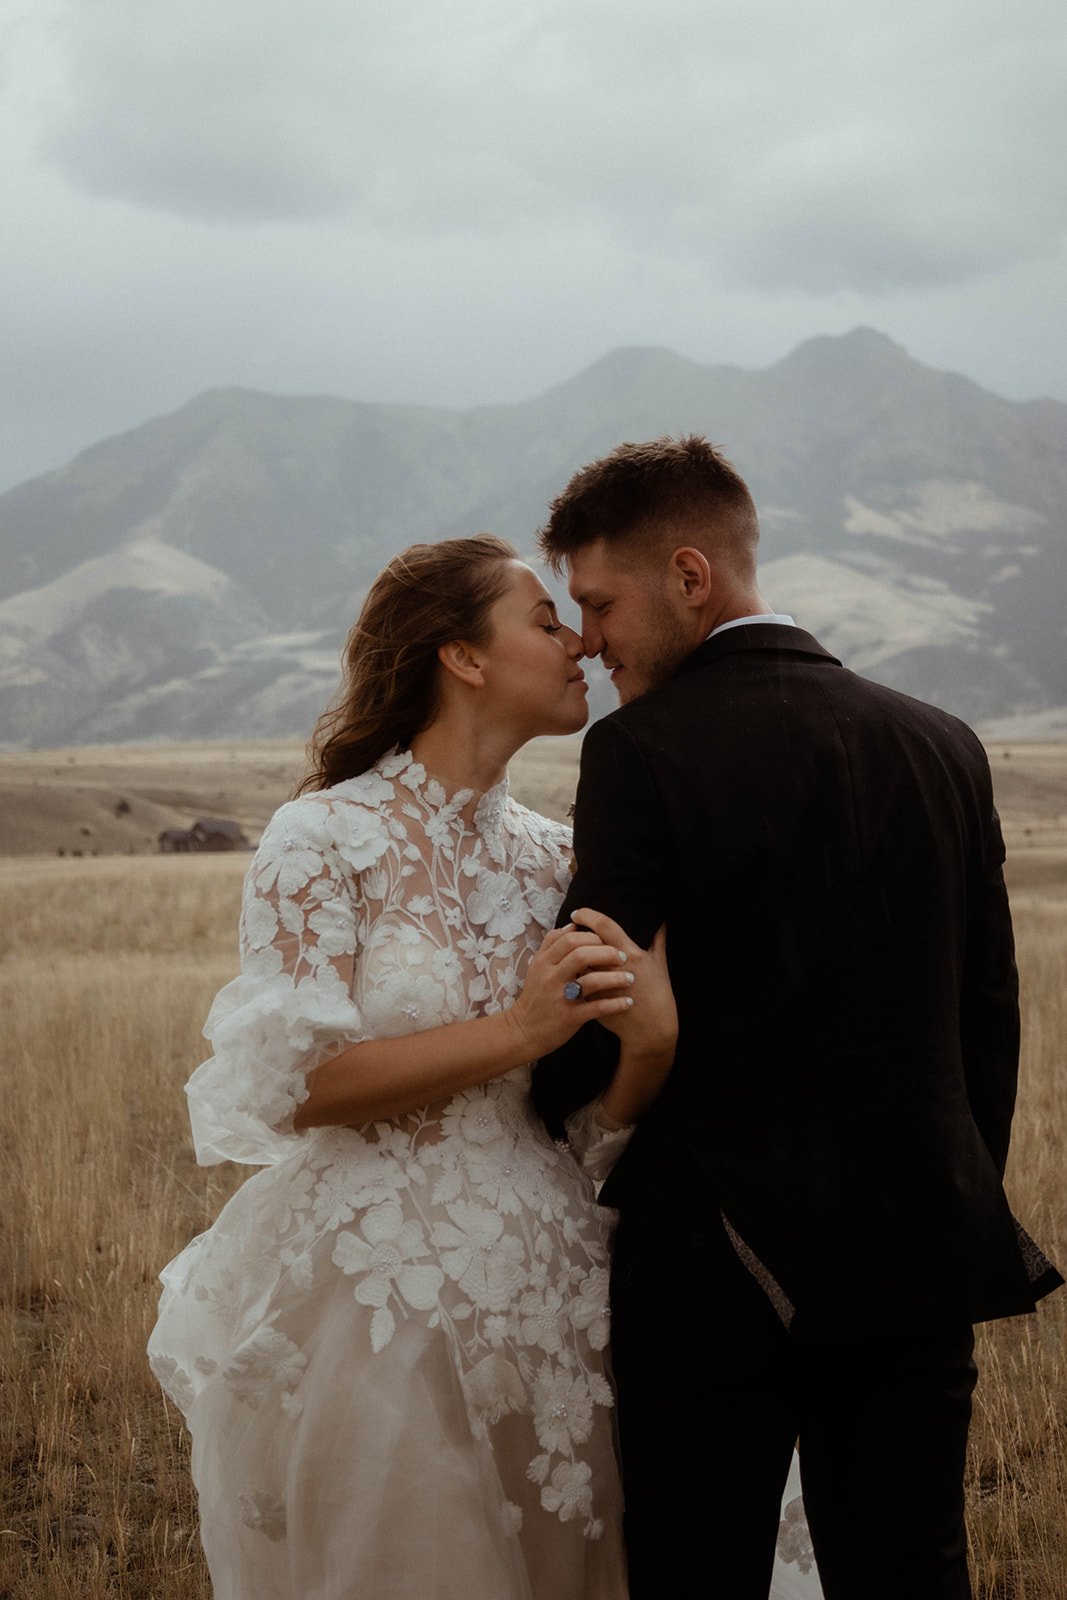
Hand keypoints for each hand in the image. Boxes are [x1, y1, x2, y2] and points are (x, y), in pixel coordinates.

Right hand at [505, 923, 634, 1059]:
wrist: (524, 1031)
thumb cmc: (537, 996)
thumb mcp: (537, 967)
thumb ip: (552, 944)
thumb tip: (573, 925)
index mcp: (544, 962)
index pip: (570, 938)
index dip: (592, 936)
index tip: (608, 941)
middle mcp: (551, 977)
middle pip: (581, 954)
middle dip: (607, 952)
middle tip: (623, 957)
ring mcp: (560, 998)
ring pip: (591, 980)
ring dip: (616, 978)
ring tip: (630, 978)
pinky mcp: (570, 1017)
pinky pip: (597, 1008)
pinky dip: (615, 1004)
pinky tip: (628, 1002)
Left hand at [569, 910, 676, 1124]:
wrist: (651, 1029)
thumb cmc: (658, 994)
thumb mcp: (660, 965)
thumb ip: (658, 940)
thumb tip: (661, 920)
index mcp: (631, 953)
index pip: (604, 925)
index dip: (587, 915)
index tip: (577, 913)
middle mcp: (614, 967)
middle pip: (585, 942)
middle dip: (572, 933)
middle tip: (566, 928)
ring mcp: (601, 985)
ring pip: (576, 963)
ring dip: (568, 955)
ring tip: (564, 948)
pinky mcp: (592, 1000)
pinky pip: (576, 983)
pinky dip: (571, 976)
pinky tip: (568, 971)